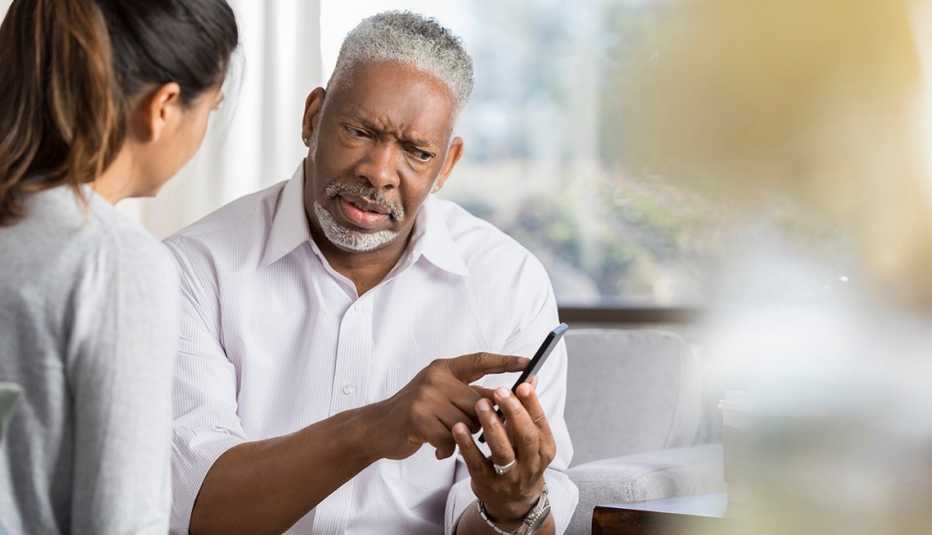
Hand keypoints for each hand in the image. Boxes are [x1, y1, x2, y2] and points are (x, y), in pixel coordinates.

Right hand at [370, 353, 528, 460]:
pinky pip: (451, 438)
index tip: (529, 362)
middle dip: (480, 419)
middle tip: (471, 427)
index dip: (505, 361)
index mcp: (444, 368)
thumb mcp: (442, 393)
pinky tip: (435, 446)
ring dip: (462, 435)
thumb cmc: (417, 411)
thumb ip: (470, 393)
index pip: (480, 360)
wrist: (378, 427)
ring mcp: (426, 397)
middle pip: (479, 401)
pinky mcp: (419, 419)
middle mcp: (435, 378)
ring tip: (445, 435)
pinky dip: (447, 447)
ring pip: (467, 422)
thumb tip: (508, 397)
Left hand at [452, 376, 556, 524]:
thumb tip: (531, 377)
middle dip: (513, 413)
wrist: (512, 502)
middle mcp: (530, 464)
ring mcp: (509, 477)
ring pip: (502, 452)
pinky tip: (458, 428)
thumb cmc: (520, 460)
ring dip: (491, 427)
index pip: (540, 423)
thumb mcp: (529, 438)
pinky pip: (477, 464)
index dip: (532, 404)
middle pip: (526, 437)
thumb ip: (528, 410)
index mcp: (544, 449)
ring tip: (479, 405)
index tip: (522, 384)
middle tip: (499, 391)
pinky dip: (468, 445)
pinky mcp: (487, 484)